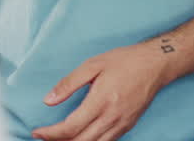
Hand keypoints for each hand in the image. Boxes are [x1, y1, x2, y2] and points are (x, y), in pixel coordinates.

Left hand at [31, 41, 176, 140]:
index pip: (70, 127)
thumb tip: (48, 100)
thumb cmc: (125, 61)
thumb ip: (69, 83)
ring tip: (59, 140)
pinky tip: (81, 138)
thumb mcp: (93, 64)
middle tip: (44, 138)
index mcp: (101, 101)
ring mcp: (121, 125)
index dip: (50, 134)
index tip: (37, 132)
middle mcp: (112, 118)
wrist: (156, 65)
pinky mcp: (128, 126)